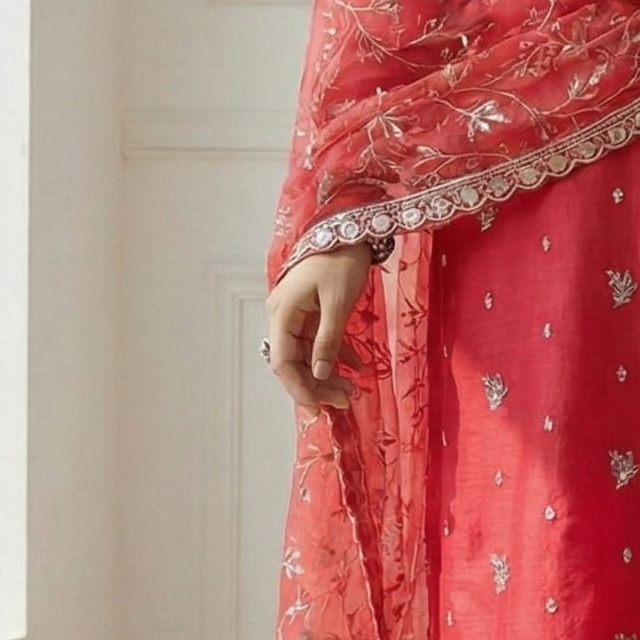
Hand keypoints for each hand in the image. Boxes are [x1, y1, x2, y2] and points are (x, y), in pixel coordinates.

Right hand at [264, 244, 376, 413]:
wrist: (350, 229)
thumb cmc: (341, 260)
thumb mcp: (339, 304)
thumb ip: (328, 341)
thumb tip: (321, 374)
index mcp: (282, 314)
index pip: (283, 362)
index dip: (299, 389)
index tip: (318, 410)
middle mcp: (282, 316)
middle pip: (293, 361)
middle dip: (317, 384)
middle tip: (345, 402)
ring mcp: (295, 313)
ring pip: (306, 354)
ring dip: (328, 373)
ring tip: (353, 390)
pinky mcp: (310, 310)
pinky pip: (318, 340)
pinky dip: (335, 354)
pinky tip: (357, 366)